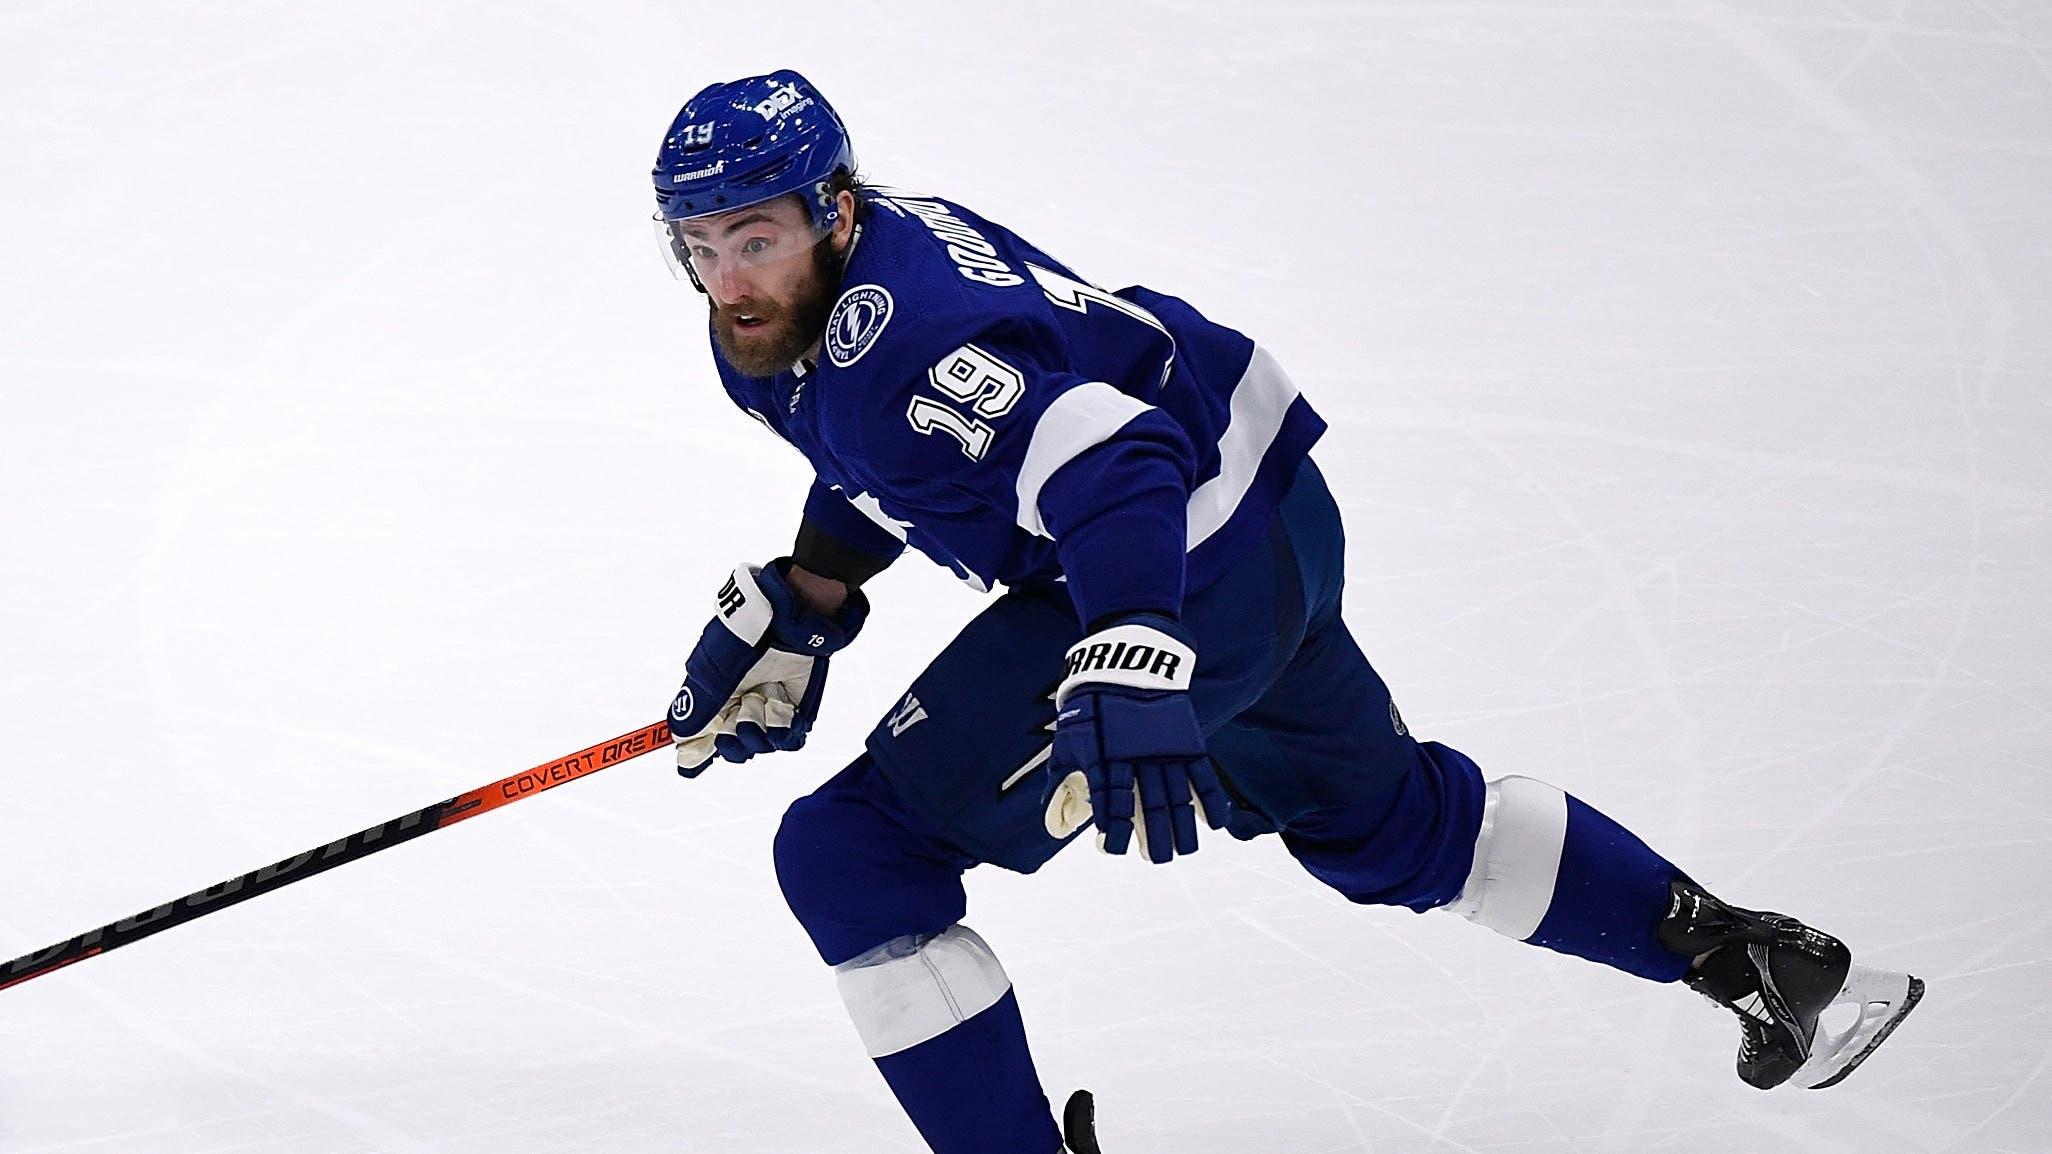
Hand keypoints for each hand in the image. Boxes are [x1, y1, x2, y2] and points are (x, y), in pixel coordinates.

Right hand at [667, 559, 866, 775]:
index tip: (692, 764)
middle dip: (734, 741)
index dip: (696, 753)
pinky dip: (786, 731)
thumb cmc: (745, 641)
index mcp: (711, 698)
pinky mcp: (794, 711)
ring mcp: (766, 710)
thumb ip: (699, 708)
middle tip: (740, 714)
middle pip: (731, 750)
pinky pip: (789, 740)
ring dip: (761, 728)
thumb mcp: (715, 674)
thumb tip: (677, 737)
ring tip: (764, 698)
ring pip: (760, 747)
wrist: (788, 622)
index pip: (698, 738)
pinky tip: (783, 710)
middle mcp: (737, 707)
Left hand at [1040, 615, 1229, 862]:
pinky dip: (1212, 799)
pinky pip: (1202, 774)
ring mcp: (1165, 749)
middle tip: (1154, 859)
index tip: (1112, 848)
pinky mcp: (1186, 740)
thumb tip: (1050, 818)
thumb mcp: (1070, 738)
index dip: (1112, 827)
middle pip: (1148, 804)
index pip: (1111, 801)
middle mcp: (1138, 757)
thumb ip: (1061, 777)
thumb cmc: (1091, 704)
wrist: (1126, 662)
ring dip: (1182, 826)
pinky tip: (1216, 824)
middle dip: (1152, 835)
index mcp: (1107, 757)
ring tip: (1185, 851)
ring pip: (1177, 795)